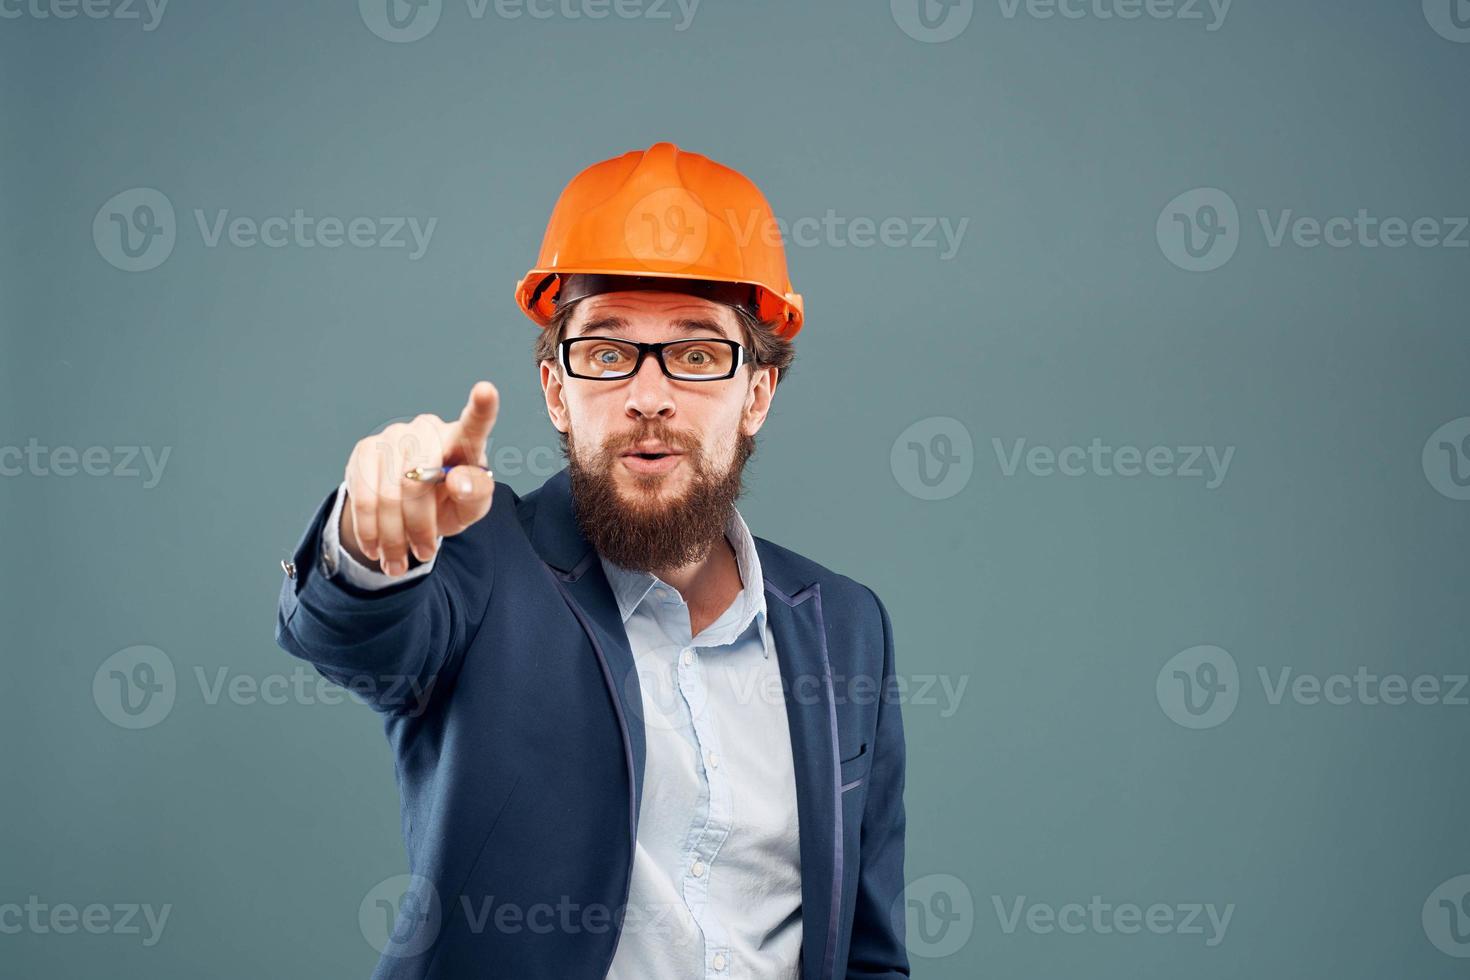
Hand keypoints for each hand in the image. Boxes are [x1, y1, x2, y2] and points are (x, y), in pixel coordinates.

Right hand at [340, 381, 498, 575]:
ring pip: (387, 494)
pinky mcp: (365, 449)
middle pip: (418, 479)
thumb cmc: (450, 502)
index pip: (474, 423)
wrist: (408, 508)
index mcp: (463, 440)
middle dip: (420, 525)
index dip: (481, 408)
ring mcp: (393, 435)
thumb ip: (475, 494)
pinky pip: (362, 496)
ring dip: (392, 536)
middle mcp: (428, 430)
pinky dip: (370, 530)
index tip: (486, 390)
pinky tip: (377, 547)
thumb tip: (458, 480)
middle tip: (425, 554)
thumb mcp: (471, 507)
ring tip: (398, 561)